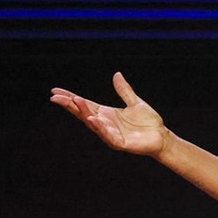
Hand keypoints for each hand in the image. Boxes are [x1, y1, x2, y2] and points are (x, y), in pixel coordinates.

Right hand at [50, 72, 169, 157]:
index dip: (70, 98)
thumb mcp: (135, 102)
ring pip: (93, 123)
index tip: (55, 91)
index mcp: (107, 113)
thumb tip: (117, 74)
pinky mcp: (119, 143)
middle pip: (83, 113)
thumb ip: (124, 90)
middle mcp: (105, 123)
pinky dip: (100, 127)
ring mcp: (110, 134)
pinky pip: (107, 135)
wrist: (162, 137)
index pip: (85, 104)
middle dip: (70, 105)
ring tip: (74, 101)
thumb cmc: (148, 123)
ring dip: (83, 113)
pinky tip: (92, 119)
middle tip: (55, 97)